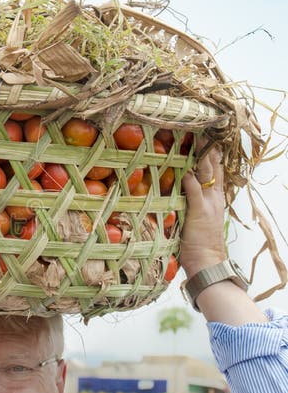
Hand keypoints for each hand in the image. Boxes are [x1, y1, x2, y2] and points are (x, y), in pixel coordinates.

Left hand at [180, 146, 226, 278]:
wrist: (207, 262)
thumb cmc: (198, 243)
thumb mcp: (198, 218)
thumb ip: (190, 202)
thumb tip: (176, 191)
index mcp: (215, 198)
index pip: (216, 171)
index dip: (212, 154)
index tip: (206, 137)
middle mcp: (214, 197)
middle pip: (213, 167)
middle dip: (208, 148)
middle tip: (202, 130)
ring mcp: (208, 203)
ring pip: (207, 174)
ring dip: (201, 157)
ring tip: (196, 139)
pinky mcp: (199, 212)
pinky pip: (195, 191)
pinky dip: (191, 180)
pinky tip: (185, 170)